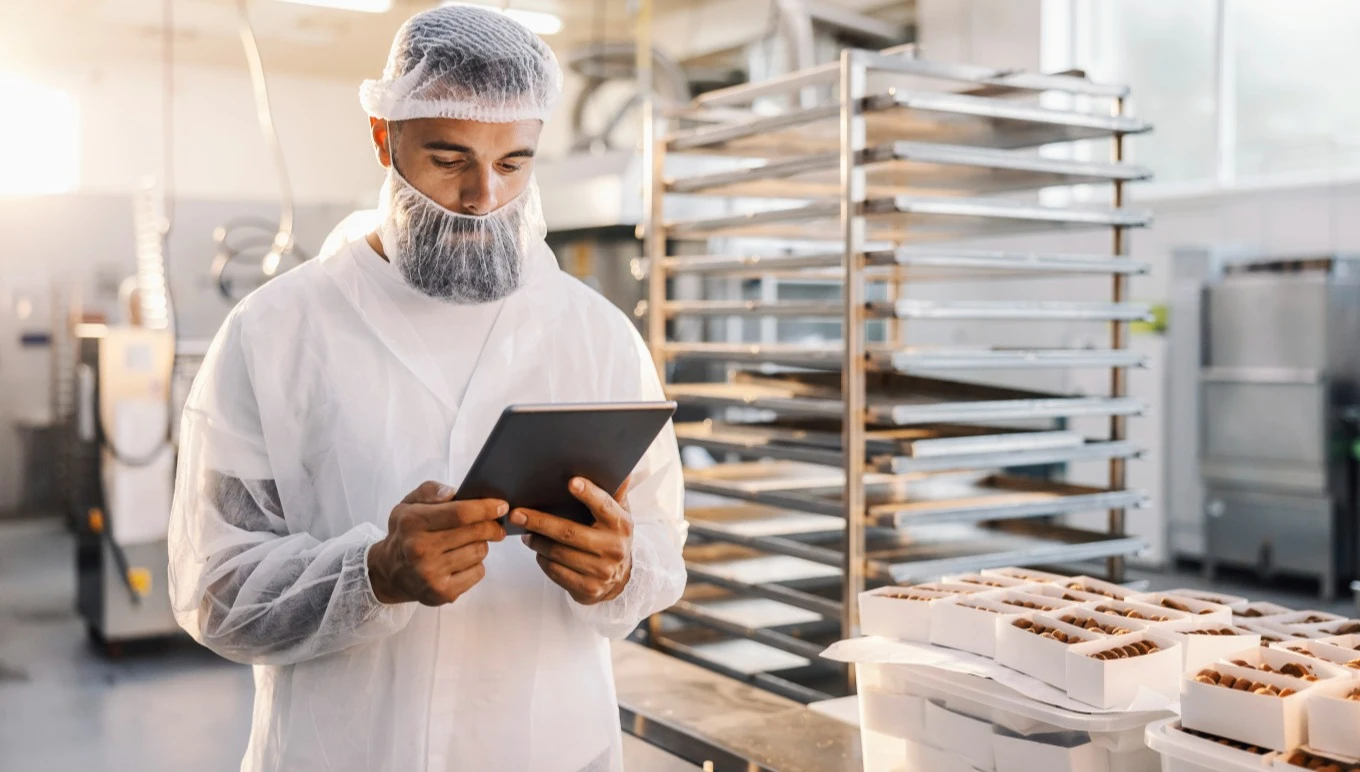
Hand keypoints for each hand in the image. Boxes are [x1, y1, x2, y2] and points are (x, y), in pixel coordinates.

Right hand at [367, 481, 506, 605]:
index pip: (460, 513)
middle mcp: (420, 549)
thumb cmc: (405, 534)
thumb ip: (429, 491)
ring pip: (479, 551)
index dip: (486, 508)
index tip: (501, 506)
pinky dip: (475, 565)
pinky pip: (478, 572)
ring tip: (468, 543)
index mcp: (412, 522)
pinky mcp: (442, 592)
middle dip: (491, 526)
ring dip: (480, 545)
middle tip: (495, 525)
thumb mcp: (408, 505)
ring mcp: (430, 573)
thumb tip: (453, 492)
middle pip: (475, 532)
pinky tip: (461, 561)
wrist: (389, 573)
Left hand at [510, 477, 632, 605]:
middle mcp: (613, 548)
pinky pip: (556, 572)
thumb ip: (615, 493)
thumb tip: (623, 470)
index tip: (571, 482)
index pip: (604, 506)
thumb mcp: (619, 514)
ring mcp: (602, 571)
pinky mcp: (589, 588)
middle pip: (569, 532)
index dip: (588, 494)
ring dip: (537, 542)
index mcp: (621, 524)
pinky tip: (539, 552)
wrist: (620, 580)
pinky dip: (543, 560)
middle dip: (540, 522)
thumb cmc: (612, 537)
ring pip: (558, 553)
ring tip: (525, 533)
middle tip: (517, 514)